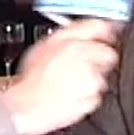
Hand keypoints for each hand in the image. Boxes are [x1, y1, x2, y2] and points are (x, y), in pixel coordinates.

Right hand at [1, 18, 120, 134]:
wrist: (25, 107)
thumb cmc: (30, 79)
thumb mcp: (44, 45)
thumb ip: (69, 33)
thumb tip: (87, 28)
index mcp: (72, 42)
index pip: (100, 27)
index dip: (104, 31)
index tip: (105, 34)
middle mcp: (86, 59)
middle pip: (108, 53)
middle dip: (100, 58)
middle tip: (83, 64)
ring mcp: (91, 81)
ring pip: (102, 76)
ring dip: (91, 78)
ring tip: (70, 83)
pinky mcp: (92, 99)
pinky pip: (96, 95)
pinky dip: (87, 95)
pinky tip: (70, 94)